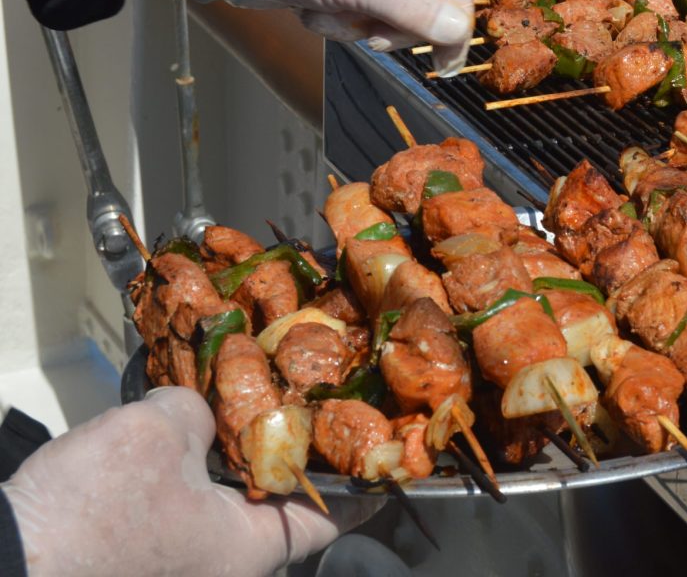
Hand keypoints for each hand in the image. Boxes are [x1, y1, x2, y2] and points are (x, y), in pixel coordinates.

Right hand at [3, 387, 376, 576]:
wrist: (5, 561)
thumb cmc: (88, 517)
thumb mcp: (157, 436)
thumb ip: (196, 411)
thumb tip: (192, 409)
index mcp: (251, 550)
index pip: (332, 514)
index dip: (358, 476)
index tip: (380, 450)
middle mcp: (222, 564)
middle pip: (276, 500)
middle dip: (283, 445)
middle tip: (299, 395)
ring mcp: (178, 562)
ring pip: (221, 499)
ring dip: (225, 450)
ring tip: (236, 396)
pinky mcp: (134, 552)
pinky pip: (176, 502)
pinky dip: (182, 465)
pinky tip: (173, 423)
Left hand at [139, 0, 473, 75]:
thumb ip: (416, 10)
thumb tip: (459, 33)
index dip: (453, 19)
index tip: (446, 64)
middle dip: (391, 21)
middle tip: (367, 37)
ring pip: (392, 5)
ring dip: (358, 22)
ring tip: (324, 14)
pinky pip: (363, 5)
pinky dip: (339, 17)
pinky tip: (310, 8)